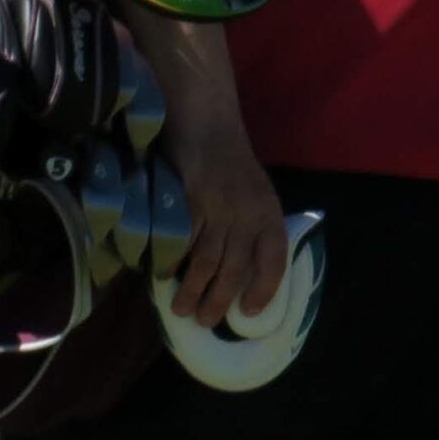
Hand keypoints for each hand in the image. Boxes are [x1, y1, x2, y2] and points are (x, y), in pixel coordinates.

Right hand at [162, 117, 288, 329]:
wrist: (204, 118)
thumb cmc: (227, 160)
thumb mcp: (253, 191)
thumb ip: (250, 227)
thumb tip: (236, 275)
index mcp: (268, 211)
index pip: (275, 259)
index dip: (265, 289)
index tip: (248, 311)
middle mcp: (247, 211)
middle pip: (235, 269)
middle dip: (218, 301)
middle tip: (205, 321)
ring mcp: (218, 206)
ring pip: (206, 262)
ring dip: (192, 290)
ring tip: (181, 309)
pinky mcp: (189, 200)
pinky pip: (180, 242)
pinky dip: (171, 263)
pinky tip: (163, 275)